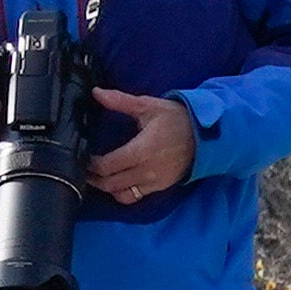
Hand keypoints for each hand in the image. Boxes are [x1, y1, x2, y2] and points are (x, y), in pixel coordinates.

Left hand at [85, 92, 201, 203]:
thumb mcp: (148, 106)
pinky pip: (135, 197)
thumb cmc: (177, 119)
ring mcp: (154, 182)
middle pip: (110, 183)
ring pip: (121, 194)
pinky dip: (122, 193)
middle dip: (93, 177)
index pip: (107, 166)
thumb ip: (121, 101)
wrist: (206, 135)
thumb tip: (97, 92)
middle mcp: (147, 170)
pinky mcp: (160, 187)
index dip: (91, 164)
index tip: (84, 156)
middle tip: (84, 168)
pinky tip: (116, 182)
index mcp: (142, 150)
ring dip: (106, 187)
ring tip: (97, 176)